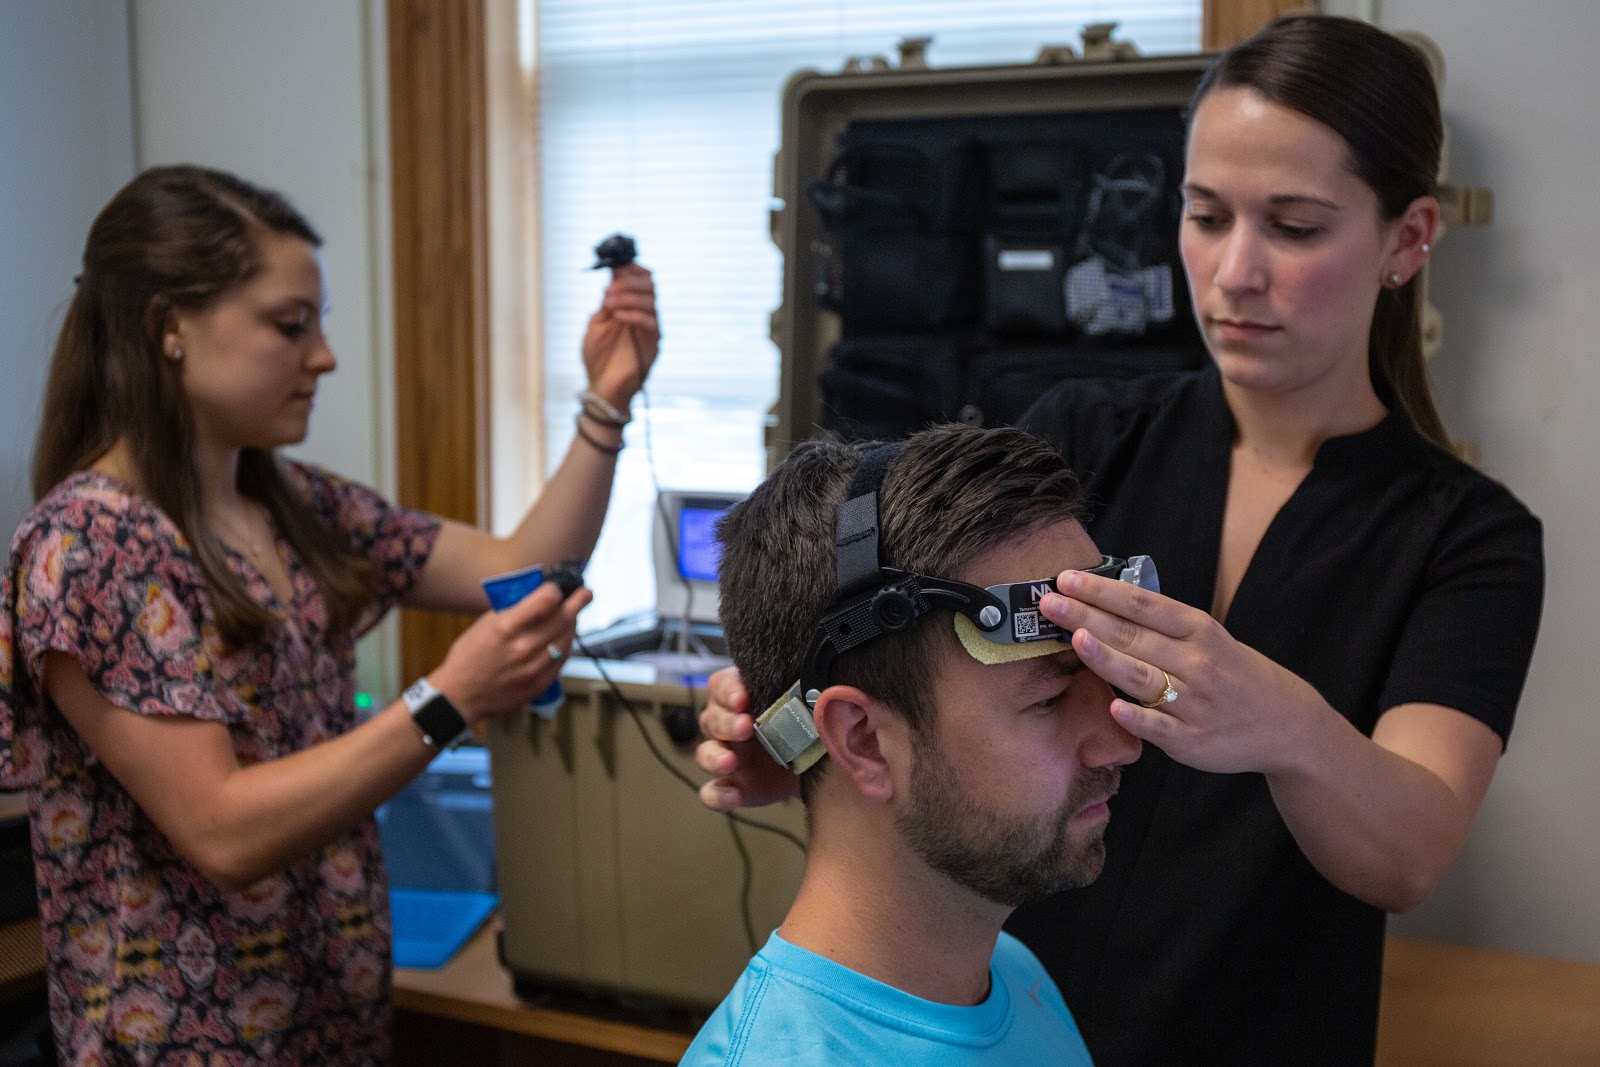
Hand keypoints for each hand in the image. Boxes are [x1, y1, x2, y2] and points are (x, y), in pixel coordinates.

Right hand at [430, 582, 592, 724]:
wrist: (461, 695)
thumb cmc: (469, 655)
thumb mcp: (484, 624)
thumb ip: (513, 611)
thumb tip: (540, 596)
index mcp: (505, 628)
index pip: (544, 601)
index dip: (555, 591)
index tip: (559, 587)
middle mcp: (522, 648)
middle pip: (562, 619)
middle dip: (578, 602)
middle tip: (585, 593)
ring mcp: (533, 668)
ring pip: (566, 639)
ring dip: (573, 624)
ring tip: (573, 615)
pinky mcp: (539, 684)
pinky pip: (562, 660)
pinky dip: (565, 645)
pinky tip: (564, 637)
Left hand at [581, 263, 659, 409]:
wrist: (600, 386)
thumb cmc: (597, 357)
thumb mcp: (597, 322)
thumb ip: (607, 301)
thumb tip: (614, 275)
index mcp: (630, 306)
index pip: (640, 278)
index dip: (630, 268)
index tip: (615, 266)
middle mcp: (643, 313)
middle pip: (649, 284)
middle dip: (629, 280)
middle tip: (610, 287)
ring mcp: (650, 328)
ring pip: (650, 300)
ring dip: (627, 296)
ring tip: (608, 303)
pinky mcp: (653, 344)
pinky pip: (650, 322)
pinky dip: (632, 314)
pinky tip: (617, 315)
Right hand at [694, 666, 800, 809]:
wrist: (817, 760)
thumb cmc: (803, 722)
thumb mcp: (800, 703)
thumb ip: (795, 693)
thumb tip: (808, 688)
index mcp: (739, 698)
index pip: (721, 687)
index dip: (728, 691)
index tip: (742, 699)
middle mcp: (726, 726)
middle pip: (712, 720)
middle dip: (727, 723)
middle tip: (746, 726)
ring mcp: (726, 757)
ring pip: (705, 754)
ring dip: (714, 757)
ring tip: (730, 761)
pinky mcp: (731, 786)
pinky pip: (711, 792)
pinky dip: (718, 795)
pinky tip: (734, 796)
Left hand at [1042, 570, 1327, 775]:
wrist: (1287, 725)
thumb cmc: (1235, 674)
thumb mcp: (1209, 639)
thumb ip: (1163, 626)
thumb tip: (1105, 603)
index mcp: (1199, 631)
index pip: (1143, 605)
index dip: (1102, 590)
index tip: (1066, 578)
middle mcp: (1196, 663)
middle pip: (1132, 636)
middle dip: (1086, 617)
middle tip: (1047, 602)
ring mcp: (1193, 703)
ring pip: (1142, 678)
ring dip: (1107, 658)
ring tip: (1075, 639)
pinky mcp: (1191, 741)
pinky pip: (1159, 728)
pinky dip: (1138, 717)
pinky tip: (1114, 707)